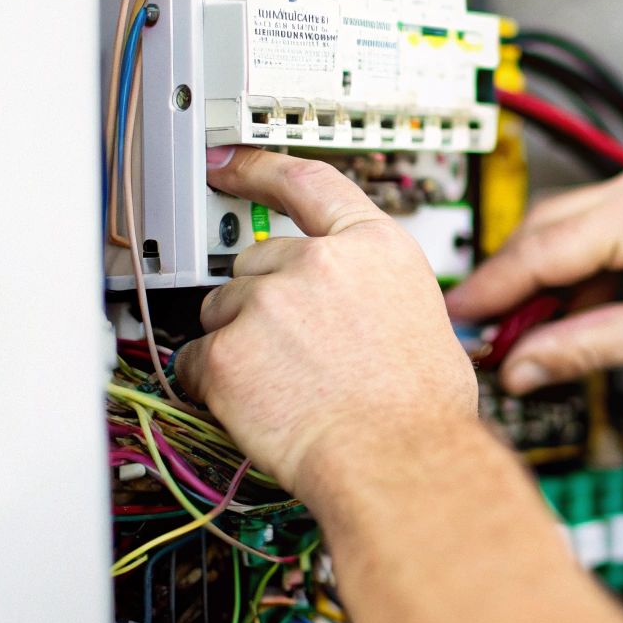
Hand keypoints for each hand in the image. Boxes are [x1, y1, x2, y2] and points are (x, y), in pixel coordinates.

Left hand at [175, 147, 477, 489]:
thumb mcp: (426, 319)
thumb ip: (378, 291)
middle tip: (291, 351)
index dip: (259, 168)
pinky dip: (215, 385)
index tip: (228, 162)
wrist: (400, 461)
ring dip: (240, 343)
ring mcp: (268, 303)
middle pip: (257, 262)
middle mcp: (320, 262)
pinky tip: (257, 407)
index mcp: (375, 247)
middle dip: (263, 301)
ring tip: (284, 386)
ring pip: (222, 310)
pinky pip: (197, 361)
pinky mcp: (228, 352)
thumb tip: (360, 304)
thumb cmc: (422, 410)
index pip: (307, 183)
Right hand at [446, 155, 622, 392]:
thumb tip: (522, 367)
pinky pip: (596, 233)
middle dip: (512, 286)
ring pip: (566, 231)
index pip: (544, 249)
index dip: (494, 290)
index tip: (458, 318)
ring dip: (545, 282)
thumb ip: (583, 349)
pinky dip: (578, 274)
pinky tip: (570, 316)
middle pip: (545, 231)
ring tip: (528, 338)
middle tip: (485, 335)